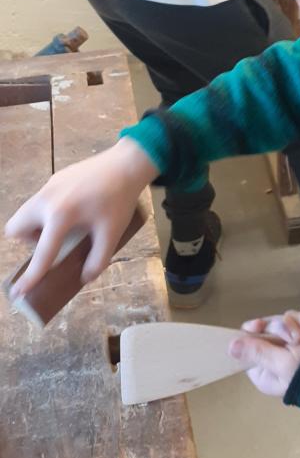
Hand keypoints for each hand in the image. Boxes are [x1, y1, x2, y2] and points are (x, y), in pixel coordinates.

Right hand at [4, 138, 157, 293]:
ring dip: (36, 227)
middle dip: (28, 242)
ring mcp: (48, 187)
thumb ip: (98, 260)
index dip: (31, 277)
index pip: (42, 253)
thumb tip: (84, 278)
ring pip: (25, 214)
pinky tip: (76, 210)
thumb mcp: (112, 234)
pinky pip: (40, 202)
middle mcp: (46, 200)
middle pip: (15, 229)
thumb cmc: (120, 199)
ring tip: (65, 228)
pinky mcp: (54, 179)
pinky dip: (48, 213)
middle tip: (54, 243)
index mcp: (60, 215)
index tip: (19, 293)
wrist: (126, 164)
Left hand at [229, 306, 299, 396]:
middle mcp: (279, 353)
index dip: (256, 328)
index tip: (259, 326)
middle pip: (275, 323)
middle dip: (290, 327)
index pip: (252, 338)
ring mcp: (299, 342)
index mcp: (266, 366)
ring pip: (295, 317)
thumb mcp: (282, 364)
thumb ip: (257, 352)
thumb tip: (230, 346)